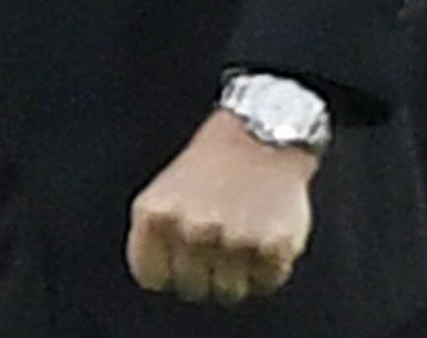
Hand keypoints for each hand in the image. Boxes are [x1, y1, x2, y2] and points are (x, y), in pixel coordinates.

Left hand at [126, 108, 316, 304]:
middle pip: (192, 289)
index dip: (169, 268)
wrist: (263, 133)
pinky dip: (269, 267)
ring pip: (229, 293)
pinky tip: (265, 234)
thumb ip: (153, 238)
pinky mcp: (274, 245)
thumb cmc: (211, 166)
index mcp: (157, 215)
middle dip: (205, 271)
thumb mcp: (162, 193)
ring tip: (242, 231)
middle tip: (218, 238)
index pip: (151, 278)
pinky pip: (266, 283)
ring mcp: (234, 238)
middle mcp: (193, 229)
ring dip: (238, 271)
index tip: (182, 250)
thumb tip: (160, 280)